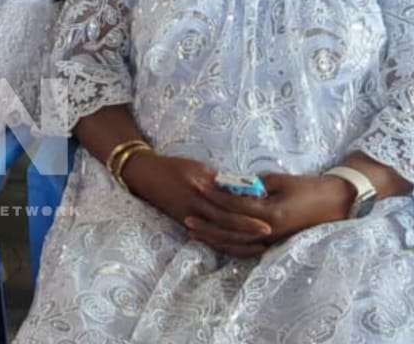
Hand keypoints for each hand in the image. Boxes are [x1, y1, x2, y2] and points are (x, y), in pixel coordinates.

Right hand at [123, 153, 272, 257]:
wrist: (144, 174)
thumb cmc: (172, 166)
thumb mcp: (197, 167)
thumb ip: (219, 180)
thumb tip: (242, 190)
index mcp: (199, 192)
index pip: (228, 208)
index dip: (248, 216)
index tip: (268, 221)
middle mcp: (195, 209)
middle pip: (226, 225)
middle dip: (248, 232)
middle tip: (269, 235)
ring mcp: (189, 219)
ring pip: (218, 235)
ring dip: (239, 242)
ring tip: (258, 245)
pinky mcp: (185, 223)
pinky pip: (208, 237)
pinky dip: (223, 243)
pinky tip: (237, 246)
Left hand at [192, 172, 354, 249]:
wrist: (335, 204)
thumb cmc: (308, 188)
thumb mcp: (280, 180)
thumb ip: (254, 184)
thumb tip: (231, 185)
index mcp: (270, 213)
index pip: (234, 205)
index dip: (214, 195)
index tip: (197, 186)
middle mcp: (269, 231)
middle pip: (230, 230)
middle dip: (206, 224)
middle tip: (185, 216)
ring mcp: (272, 240)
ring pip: (236, 244)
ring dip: (213, 238)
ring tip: (193, 232)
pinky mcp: (274, 243)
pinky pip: (247, 249)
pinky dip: (229, 247)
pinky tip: (216, 243)